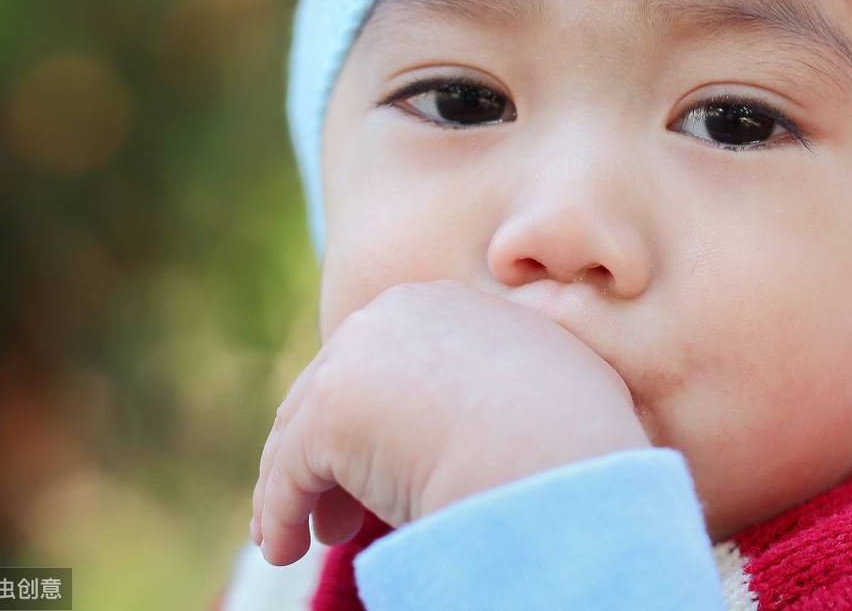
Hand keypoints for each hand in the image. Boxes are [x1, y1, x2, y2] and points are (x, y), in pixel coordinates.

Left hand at [249, 279, 650, 565]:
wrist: (554, 448)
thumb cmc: (571, 429)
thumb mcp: (545, 373)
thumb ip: (501, 377)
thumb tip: (497, 411)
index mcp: (442, 303)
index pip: (384, 359)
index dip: (377, 417)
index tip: (386, 466)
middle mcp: (393, 315)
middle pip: (335, 389)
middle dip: (329, 454)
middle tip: (336, 515)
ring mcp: (356, 358)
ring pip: (303, 431)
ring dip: (296, 489)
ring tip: (303, 538)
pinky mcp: (328, 413)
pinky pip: (290, 472)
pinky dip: (279, 513)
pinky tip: (284, 548)